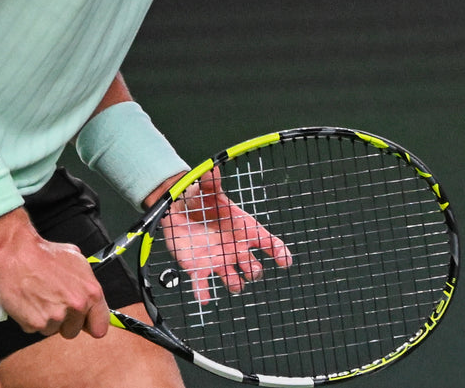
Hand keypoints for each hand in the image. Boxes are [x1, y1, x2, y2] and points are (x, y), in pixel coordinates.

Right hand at [0, 209, 109, 339]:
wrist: (16, 253)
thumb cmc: (44, 253)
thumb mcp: (76, 260)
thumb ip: (86, 284)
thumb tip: (91, 299)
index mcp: (91, 292)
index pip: (100, 326)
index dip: (90, 324)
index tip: (84, 322)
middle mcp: (76, 306)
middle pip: (74, 331)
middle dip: (65, 321)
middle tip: (54, 301)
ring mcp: (57, 317)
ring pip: (54, 330)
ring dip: (47, 319)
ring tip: (40, 297)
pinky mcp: (37, 324)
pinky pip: (37, 329)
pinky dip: (32, 318)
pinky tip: (30, 301)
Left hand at [160, 168, 292, 303]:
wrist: (180, 207)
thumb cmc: (202, 199)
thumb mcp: (207, 189)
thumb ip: (211, 182)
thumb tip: (212, 168)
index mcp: (243, 229)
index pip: (268, 243)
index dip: (278, 252)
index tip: (284, 260)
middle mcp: (235, 248)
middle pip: (253, 268)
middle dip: (254, 271)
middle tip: (249, 268)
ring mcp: (219, 260)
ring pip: (234, 281)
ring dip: (235, 283)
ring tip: (232, 280)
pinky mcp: (199, 267)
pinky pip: (203, 285)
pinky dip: (203, 293)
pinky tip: (204, 298)